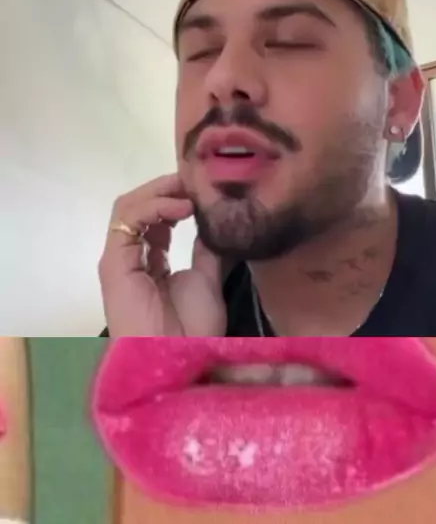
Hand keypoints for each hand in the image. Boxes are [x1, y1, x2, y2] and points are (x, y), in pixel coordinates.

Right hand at [98, 173, 226, 336]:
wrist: (180, 360)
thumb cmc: (193, 329)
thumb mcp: (208, 278)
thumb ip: (206, 248)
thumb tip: (215, 219)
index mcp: (152, 262)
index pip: (157, 217)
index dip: (177, 197)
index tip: (204, 188)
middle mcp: (131, 256)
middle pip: (140, 206)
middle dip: (167, 188)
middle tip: (196, 181)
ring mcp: (120, 258)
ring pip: (129, 206)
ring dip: (160, 192)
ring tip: (190, 192)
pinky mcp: (113, 262)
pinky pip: (128, 219)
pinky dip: (153, 206)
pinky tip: (182, 208)